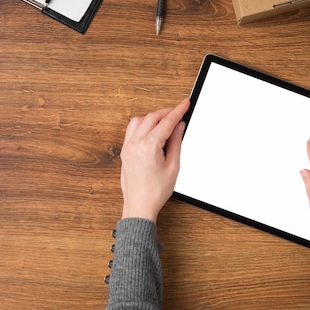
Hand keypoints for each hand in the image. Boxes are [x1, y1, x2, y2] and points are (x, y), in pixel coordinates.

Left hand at [119, 99, 189, 221]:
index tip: (185, 104)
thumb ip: (176, 142)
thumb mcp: (173, 165)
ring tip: (166, 121)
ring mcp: (128, 146)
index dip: (178, 111)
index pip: (166, 122)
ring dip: (153, 117)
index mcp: (148, 146)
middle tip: (178, 112)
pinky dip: (143, 124)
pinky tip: (152, 129)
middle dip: (166, 112)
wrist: (140, 205)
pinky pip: (132, 129)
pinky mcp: (124, 151)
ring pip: (140, 120)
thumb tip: (179, 126)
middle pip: (152, 117)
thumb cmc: (155, 191)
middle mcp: (135, 144)